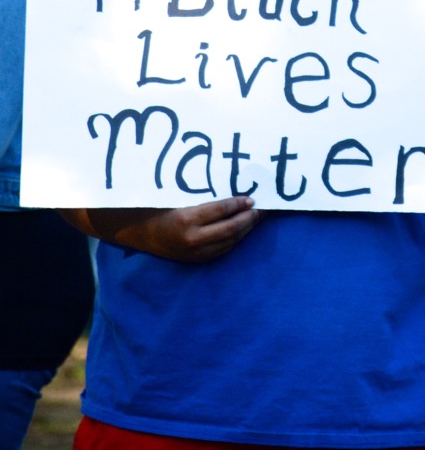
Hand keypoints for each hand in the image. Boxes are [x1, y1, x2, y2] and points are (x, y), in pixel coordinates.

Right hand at [84, 196, 260, 262]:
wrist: (137, 232)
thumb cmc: (158, 207)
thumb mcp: (177, 198)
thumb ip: (203, 197)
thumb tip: (233, 189)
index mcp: (186, 220)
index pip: (221, 211)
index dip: (239, 203)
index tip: (251, 197)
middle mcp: (192, 239)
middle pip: (230, 228)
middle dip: (249, 218)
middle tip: (262, 208)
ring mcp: (194, 252)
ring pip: (230, 241)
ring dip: (246, 229)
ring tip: (257, 217)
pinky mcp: (196, 260)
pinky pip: (223, 249)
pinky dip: (236, 239)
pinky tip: (244, 229)